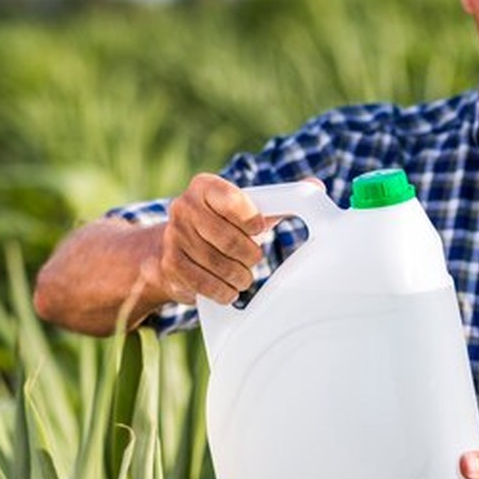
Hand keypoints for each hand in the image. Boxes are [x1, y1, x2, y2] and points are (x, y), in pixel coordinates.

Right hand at [140, 173, 270, 305]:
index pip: (233, 201)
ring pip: (219, 265)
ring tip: (243, 276)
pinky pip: (205, 284)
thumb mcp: (243, 210)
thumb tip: (308, 191)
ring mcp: (174, 236)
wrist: (176, 248)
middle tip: (253, 259)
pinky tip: (229, 290)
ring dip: (240, 276)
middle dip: (250, 255)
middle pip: (229, 240)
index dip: (252, 220)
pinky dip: (224, 291)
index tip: (258, 230)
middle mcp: (184, 207)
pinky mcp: (170, 264)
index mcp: (204, 186)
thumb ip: (271, 204)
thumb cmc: (221, 227)